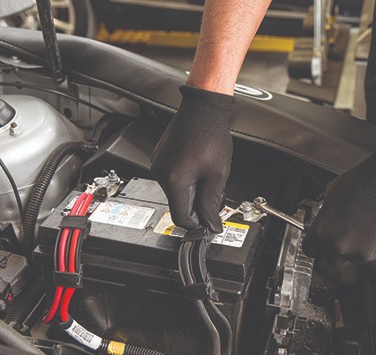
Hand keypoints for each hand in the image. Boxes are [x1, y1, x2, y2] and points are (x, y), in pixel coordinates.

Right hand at [150, 85, 234, 232]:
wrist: (202, 110)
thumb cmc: (210, 135)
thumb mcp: (217, 174)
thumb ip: (212, 203)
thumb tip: (211, 224)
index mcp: (174, 181)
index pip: (180, 218)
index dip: (196, 224)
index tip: (208, 222)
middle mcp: (161, 174)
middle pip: (178, 204)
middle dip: (196, 203)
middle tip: (213, 189)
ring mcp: (158, 165)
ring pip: (176, 191)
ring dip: (192, 189)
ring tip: (207, 171)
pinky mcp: (160, 158)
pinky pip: (172, 177)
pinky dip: (186, 178)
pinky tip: (198, 164)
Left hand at [303, 138, 375, 270]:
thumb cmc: (366, 182)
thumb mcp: (332, 194)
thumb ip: (325, 216)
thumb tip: (326, 220)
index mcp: (323, 232)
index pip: (311, 250)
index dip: (316, 244)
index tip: (321, 242)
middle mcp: (341, 248)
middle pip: (332, 259)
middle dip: (338, 249)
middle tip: (349, 232)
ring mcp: (364, 255)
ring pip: (356, 260)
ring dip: (360, 249)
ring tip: (369, 227)